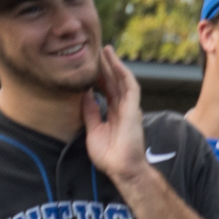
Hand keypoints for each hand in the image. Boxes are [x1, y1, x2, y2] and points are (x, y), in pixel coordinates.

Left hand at [81, 45, 149, 187]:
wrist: (122, 168)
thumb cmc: (110, 156)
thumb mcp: (93, 130)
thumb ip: (90, 112)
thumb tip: (85, 95)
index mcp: (114, 114)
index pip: (107, 91)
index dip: (100, 77)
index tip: (90, 66)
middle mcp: (123, 109)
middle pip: (114, 82)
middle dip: (106, 66)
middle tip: (98, 51)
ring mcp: (129, 108)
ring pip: (122, 80)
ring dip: (115, 65)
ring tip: (106, 50)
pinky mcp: (133, 109)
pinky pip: (130, 87)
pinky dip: (123, 73)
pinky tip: (115, 62)